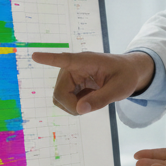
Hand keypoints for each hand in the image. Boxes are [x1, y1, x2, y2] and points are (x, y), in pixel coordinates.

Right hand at [30, 50, 154, 114]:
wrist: (130, 72)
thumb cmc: (126, 76)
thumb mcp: (119, 89)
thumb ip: (101, 99)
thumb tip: (80, 110)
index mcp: (86, 61)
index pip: (65, 59)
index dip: (50, 59)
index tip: (35, 56)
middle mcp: (74, 67)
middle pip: (60, 92)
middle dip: (72, 105)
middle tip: (90, 108)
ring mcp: (70, 76)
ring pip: (60, 98)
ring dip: (73, 105)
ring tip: (93, 100)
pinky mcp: (71, 83)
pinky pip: (65, 99)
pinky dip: (75, 104)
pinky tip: (89, 99)